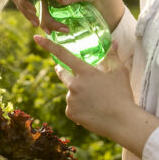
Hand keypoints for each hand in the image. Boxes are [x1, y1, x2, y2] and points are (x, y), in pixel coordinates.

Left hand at [33, 35, 158, 157]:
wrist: (121, 121)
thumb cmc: (122, 94)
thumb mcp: (119, 72)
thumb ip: (112, 56)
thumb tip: (114, 43)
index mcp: (85, 72)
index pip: (63, 54)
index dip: (48, 45)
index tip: (36, 37)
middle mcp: (74, 85)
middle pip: (62, 74)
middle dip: (62, 71)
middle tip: (67, 71)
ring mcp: (70, 99)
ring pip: (71, 92)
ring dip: (78, 93)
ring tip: (95, 100)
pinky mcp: (70, 113)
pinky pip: (71, 107)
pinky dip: (79, 107)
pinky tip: (91, 111)